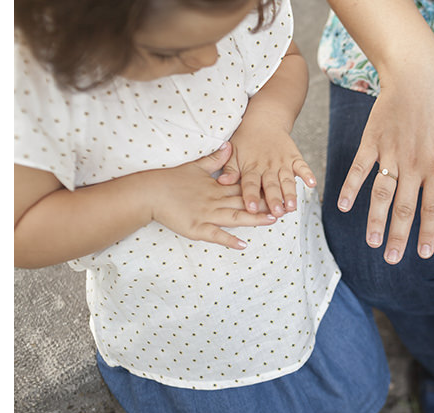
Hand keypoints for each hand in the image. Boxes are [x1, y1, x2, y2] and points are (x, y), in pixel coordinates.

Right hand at [146, 142, 276, 248]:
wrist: (149, 193)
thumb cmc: (170, 180)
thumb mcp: (195, 166)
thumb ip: (214, 160)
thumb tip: (229, 146)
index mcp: (215, 187)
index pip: (242, 186)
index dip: (260, 187)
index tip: (277, 186)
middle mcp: (214, 201)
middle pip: (244, 201)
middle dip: (264, 204)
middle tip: (284, 205)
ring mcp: (206, 215)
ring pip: (235, 217)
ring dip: (254, 219)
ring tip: (272, 221)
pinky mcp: (196, 228)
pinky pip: (215, 235)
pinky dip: (229, 240)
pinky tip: (242, 244)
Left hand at [219, 122, 316, 216]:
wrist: (263, 121)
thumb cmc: (245, 140)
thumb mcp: (232, 153)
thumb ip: (229, 169)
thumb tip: (222, 181)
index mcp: (251, 168)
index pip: (250, 184)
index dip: (251, 196)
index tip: (251, 209)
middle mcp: (267, 166)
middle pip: (271, 185)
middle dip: (274, 200)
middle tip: (277, 213)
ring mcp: (282, 163)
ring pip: (286, 180)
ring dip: (290, 194)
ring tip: (291, 207)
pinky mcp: (294, 158)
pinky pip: (302, 166)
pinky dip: (308, 174)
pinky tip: (312, 183)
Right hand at [335, 75, 433, 262]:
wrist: (418, 78)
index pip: (433, 208)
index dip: (428, 232)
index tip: (423, 253)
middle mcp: (414, 165)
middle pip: (404, 208)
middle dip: (399, 236)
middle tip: (393, 259)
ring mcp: (390, 155)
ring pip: (381, 195)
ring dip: (376, 221)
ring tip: (373, 243)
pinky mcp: (372, 143)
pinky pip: (359, 170)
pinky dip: (350, 188)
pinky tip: (343, 207)